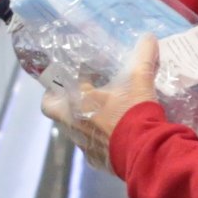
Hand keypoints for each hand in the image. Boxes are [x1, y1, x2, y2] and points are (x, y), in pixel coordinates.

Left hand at [45, 35, 159, 162]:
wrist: (146, 151)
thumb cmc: (134, 112)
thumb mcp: (140, 78)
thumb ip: (143, 55)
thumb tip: (148, 37)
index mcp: (75, 105)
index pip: (49, 98)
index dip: (56, 89)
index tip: (70, 82)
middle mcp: (74, 127)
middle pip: (59, 114)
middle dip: (70, 104)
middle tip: (87, 95)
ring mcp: (85, 146)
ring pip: (77, 131)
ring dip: (87, 122)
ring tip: (107, 112)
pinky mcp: (98, 161)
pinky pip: (93, 148)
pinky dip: (102, 140)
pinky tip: (118, 133)